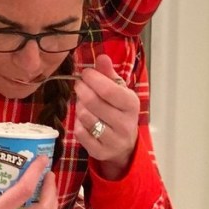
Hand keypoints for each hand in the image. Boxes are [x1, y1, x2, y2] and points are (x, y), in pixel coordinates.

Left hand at [73, 54, 139, 179]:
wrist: (125, 144)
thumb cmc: (119, 110)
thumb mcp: (119, 90)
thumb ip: (108, 73)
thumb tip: (102, 56)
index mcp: (131, 105)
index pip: (109, 90)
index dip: (93, 78)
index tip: (85, 73)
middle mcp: (125, 124)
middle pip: (93, 103)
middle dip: (81, 89)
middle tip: (79, 85)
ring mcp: (113, 140)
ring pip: (85, 117)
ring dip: (79, 106)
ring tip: (82, 102)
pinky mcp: (100, 152)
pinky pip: (80, 133)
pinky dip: (77, 123)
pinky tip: (83, 119)